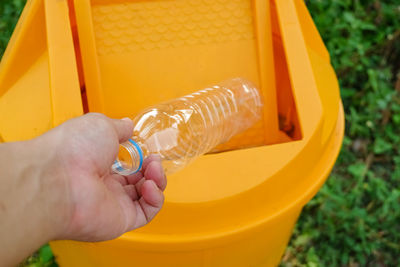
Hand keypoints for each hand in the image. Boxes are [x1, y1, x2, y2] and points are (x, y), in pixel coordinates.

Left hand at [36, 113, 166, 240]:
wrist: (58, 178)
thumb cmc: (72, 149)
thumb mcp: (101, 125)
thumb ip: (120, 128)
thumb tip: (129, 125)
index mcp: (97, 165)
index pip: (127, 165)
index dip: (141, 158)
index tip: (148, 150)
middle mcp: (104, 186)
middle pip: (139, 181)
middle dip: (152, 168)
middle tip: (153, 160)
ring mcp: (112, 204)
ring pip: (146, 196)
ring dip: (157, 180)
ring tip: (153, 169)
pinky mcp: (120, 220)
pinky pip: (146, 213)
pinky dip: (155, 199)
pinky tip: (150, 186)